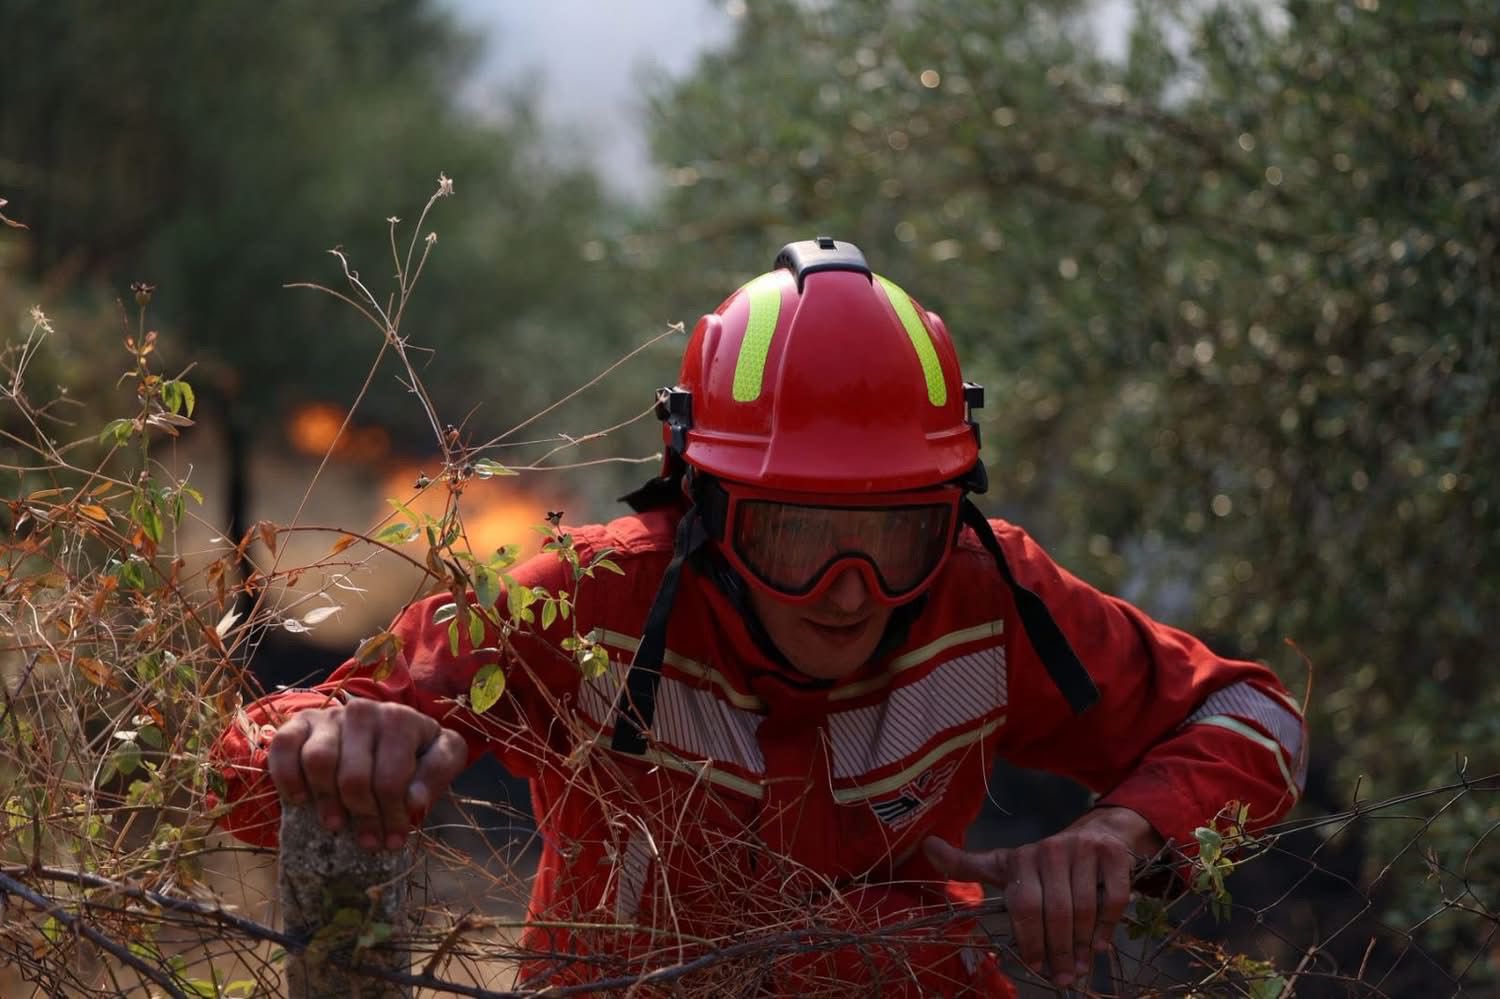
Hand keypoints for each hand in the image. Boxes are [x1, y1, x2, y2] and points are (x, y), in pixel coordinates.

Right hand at [267, 698, 466, 850]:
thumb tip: (414, 801)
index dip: (392, 815)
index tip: (394, 840)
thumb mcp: (441, 756)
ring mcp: (329, 716)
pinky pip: (284, 747)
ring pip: (318, 762)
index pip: (392, 777)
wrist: (379, 731)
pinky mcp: (300, 722)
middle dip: (362, 816)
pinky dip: (287, 777)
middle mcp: (363, 711)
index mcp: (401, 719)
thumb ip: (438, 772)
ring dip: (326, 801)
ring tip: (336, 825)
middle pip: (354, 776)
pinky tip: (299, 800)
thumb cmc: (412, 751)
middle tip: (368, 841)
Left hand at [923, 806, 1162, 988]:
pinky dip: (1107, 926)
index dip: (1028, 941)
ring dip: (1082, 945)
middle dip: (1058, 951)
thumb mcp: (1004, 864)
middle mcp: (1050, 850)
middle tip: (1062, 978)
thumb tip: (928, 846)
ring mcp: (1083, 850)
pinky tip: (1100, 945)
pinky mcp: (1112, 855)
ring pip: (1083, 908)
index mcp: (1020, 858)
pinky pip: (1112, 898)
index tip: (1034, 967)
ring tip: (1079, 968)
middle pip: (1055, 912)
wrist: (1098, 833)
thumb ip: (967, 866)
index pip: (1023, 906)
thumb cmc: (1045, 862)